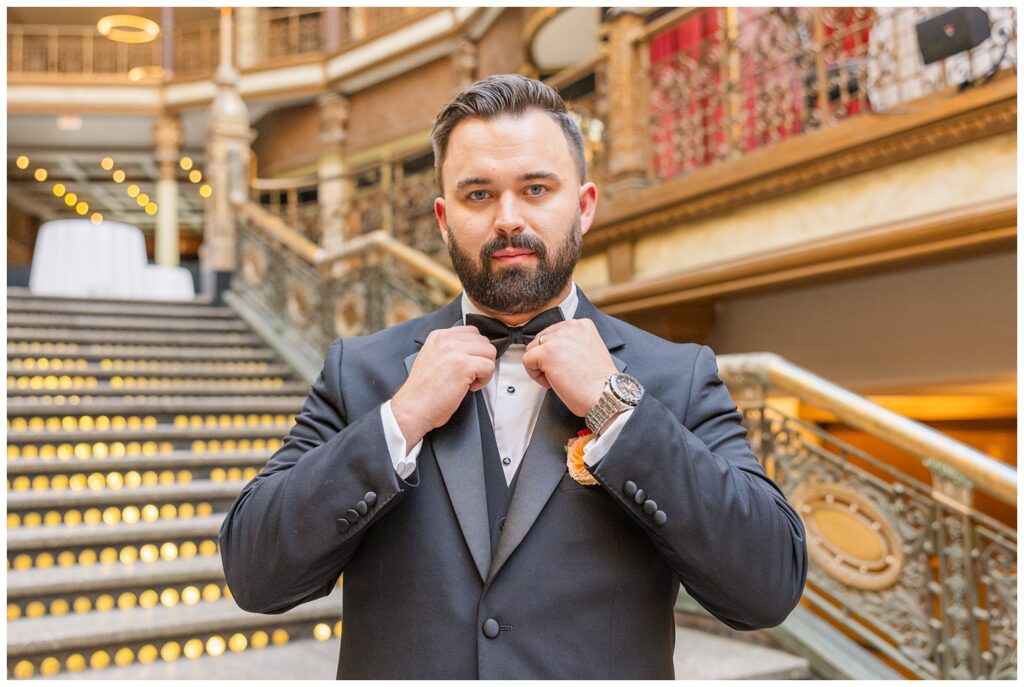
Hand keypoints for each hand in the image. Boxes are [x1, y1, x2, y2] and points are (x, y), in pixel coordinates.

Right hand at [391, 326, 495, 446]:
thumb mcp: (431, 357)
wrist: (413, 407)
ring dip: (485, 368)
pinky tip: (470, 387)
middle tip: (470, 374)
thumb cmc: (423, 391)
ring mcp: (455, 351)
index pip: (472, 331)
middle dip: (482, 359)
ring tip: (470, 380)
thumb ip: (448, 349)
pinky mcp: (464, 365)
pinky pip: (489, 367)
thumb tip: (471, 349)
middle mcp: (446, 340)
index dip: (475, 350)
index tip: (468, 363)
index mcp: (438, 336)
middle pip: (483, 341)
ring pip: (490, 352)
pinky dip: (484, 380)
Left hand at [521, 318, 617, 416]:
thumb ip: (571, 343)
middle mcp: (569, 326)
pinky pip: (527, 361)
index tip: (566, 365)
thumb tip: (553, 348)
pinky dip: (535, 376)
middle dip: (547, 358)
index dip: (556, 352)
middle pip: (541, 340)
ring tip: (559, 377)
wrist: (605, 395)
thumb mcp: (589, 350)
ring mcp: (556, 339)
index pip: (554, 333)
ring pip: (532, 350)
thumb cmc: (599, 381)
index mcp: (581, 324)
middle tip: (563, 373)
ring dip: (541, 366)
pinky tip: (552, 382)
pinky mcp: (546, 353)